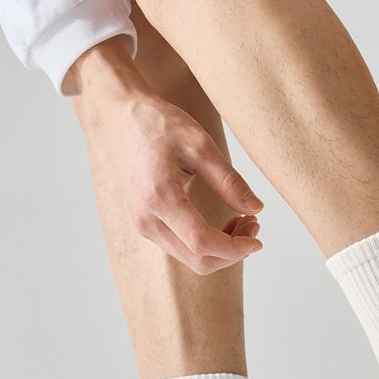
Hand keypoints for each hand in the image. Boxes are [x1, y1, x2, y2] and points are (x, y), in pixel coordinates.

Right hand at [71, 38, 263, 273]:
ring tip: (244, 220)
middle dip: (233, 251)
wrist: (120, 119)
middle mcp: (146, 219)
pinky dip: (205, 243)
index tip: (258, 239)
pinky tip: (222, 223)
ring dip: (221, 249)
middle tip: (254, 224)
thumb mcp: (200, 145)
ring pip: (189, 258)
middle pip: (197, 260)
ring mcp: (142, 224)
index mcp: (159, 197)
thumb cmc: (159, 125)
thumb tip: (256, 208)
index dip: (235, 248)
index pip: (202, 242)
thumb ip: (228, 181)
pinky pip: (179, 247)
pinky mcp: (144, 223)